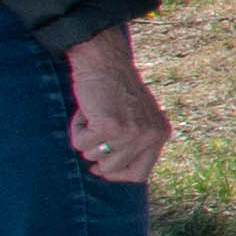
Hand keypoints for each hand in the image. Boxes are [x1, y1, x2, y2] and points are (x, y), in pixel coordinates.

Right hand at [64, 28, 171, 187]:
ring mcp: (131, 132)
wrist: (105, 60)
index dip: (116, 174)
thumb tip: (107, 173)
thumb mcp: (136, 118)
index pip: (139, 174)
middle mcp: (150, 136)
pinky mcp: (110, 126)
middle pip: (111, 169)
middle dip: (95, 152)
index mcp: (160, 134)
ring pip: (92, 156)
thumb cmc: (115, 89)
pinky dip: (76, 129)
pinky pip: (80, 144)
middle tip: (96, 127)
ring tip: (93, 115)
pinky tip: (85, 111)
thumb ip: (132, 144)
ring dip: (84, 138)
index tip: (101, 167)